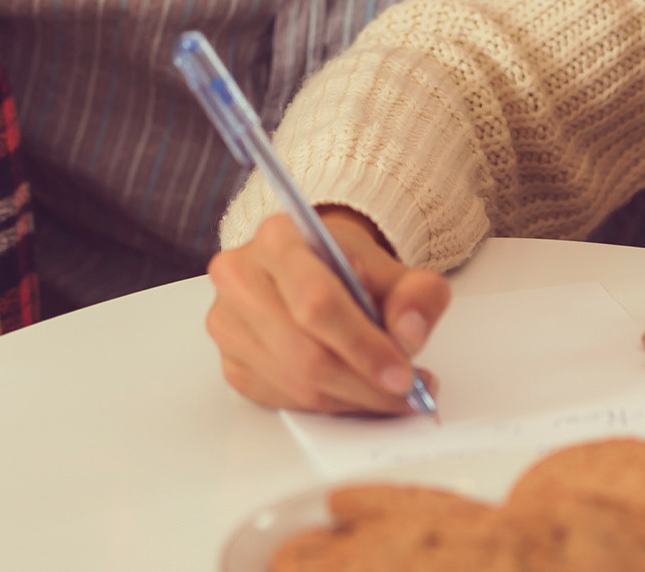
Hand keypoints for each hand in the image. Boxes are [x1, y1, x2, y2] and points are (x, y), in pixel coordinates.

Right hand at [205, 210, 451, 413]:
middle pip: (305, 353)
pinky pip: (283, 400)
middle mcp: (240, 277)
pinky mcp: (230, 362)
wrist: (312, 267)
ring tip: (390, 395)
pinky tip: (355, 393)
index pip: (317, 302)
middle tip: (407, 395)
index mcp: (277, 239)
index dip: (364, 346)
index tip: (404, 375)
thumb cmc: (346, 267)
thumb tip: (410, 334)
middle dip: (364, 384)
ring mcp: (228, 324)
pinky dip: (329, 406)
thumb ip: (416, 294)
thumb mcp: (392, 267)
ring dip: (351, 400)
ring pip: (296, 384)